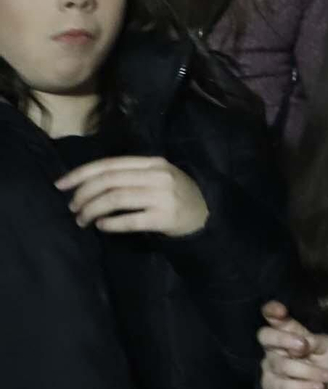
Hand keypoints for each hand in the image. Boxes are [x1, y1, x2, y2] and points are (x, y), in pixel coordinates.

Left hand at [56, 156, 209, 235]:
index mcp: (152, 163)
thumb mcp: (156, 177)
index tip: (61, 185)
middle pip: (109, 181)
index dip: (81, 174)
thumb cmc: (174, 196)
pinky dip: (110, 223)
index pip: (109, 164)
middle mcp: (158, 176)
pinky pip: (129, 220)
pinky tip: (102, 226)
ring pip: (115, 199)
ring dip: (92, 210)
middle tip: (73, 207)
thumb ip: (129, 175)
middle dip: (84, 194)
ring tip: (83, 220)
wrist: (205, 216)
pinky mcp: (165, 218)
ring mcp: (163, 196)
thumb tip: (88, 184)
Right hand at [258, 301, 327, 388]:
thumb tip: (301, 343)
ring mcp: (268, 367)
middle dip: (284, 339)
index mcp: (286, 331)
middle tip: (304, 346)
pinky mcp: (271, 388)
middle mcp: (272, 347)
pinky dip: (306, 387)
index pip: (271, 315)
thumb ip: (314, 341)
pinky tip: (319, 387)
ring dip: (310, 372)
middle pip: (266, 337)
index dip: (272, 310)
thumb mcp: (326, 346)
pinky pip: (285, 387)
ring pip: (282, 366)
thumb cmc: (324, 360)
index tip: (280, 310)